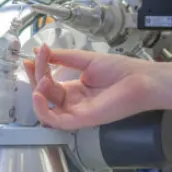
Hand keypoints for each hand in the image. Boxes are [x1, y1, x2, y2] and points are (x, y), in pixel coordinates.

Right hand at [23, 45, 161, 129]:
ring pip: (46, 110)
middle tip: (34, 61)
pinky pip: (56, 121)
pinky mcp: (81, 120)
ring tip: (40, 79)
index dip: (39, 71)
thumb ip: (63, 57)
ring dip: (37, 94)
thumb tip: (40, 50)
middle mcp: (73, 102)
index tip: (32, 55)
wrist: (140, 79)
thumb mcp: (87, 60)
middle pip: (45, 94)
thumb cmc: (120, 70)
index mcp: (75, 89)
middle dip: (36, 77)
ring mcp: (76, 112)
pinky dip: (43, 109)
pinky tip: (39, 93)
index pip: (49, 83)